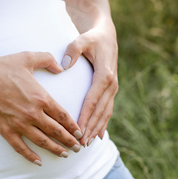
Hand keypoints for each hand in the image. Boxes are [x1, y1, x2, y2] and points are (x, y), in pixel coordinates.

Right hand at [0, 52, 82, 165]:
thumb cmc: (0, 68)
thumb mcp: (27, 57)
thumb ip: (47, 60)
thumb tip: (61, 67)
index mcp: (41, 98)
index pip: (63, 116)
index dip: (74, 126)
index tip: (80, 132)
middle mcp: (33, 114)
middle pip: (56, 131)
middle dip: (69, 141)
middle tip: (78, 147)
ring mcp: (19, 124)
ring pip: (42, 142)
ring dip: (55, 149)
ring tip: (64, 154)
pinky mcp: (6, 130)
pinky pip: (20, 147)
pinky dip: (30, 156)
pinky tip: (39, 162)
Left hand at [60, 25, 118, 145]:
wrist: (106, 34)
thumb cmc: (91, 38)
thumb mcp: (82, 39)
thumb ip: (73, 49)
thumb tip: (64, 65)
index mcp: (104, 74)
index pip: (93, 99)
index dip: (85, 115)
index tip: (77, 129)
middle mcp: (111, 84)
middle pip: (99, 111)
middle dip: (90, 128)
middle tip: (80, 143)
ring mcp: (112, 88)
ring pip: (105, 114)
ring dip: (96, 129)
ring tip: (86, 144)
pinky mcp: (110, 91)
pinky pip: (106, 110)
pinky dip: (102, 124)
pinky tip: (97, 137)